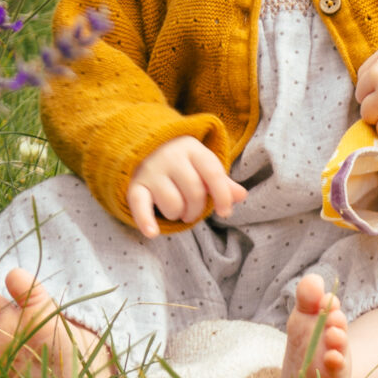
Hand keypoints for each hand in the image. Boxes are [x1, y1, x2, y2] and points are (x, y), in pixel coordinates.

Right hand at [126, 136, 245, 236]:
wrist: (143, 144)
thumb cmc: (181, 160)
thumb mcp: (202, 163)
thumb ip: (220, 180)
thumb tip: (242, 196)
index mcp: (193, 149)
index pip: (213, 174)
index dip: (223, 196)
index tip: (225, 212)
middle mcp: (171, 157)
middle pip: (194, 192)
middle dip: (197, 209)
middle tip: (192, 212)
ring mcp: (151, 170)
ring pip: (172, 203)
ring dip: (177, 214)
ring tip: (176, 210)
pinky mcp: (135, 185)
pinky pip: (140, 205)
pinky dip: (146, 221)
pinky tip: (153, 233)